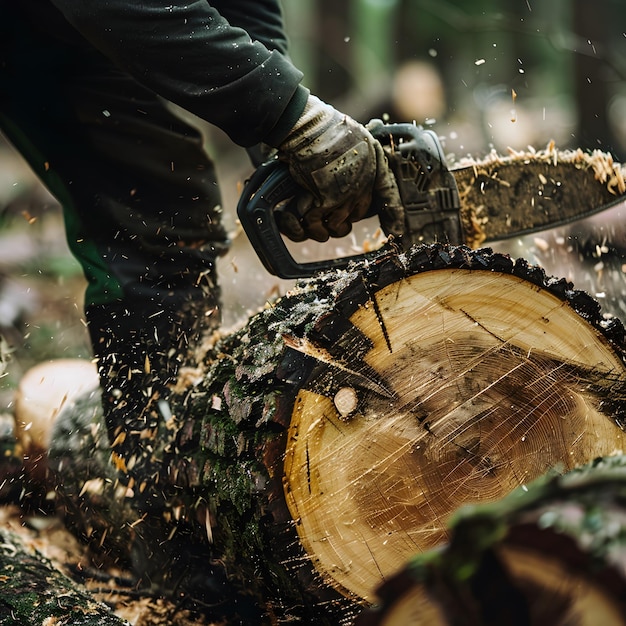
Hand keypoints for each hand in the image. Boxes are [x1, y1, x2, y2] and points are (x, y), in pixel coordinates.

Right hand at [277, 95, 402, 241]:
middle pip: (358, 214)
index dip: (394, 213)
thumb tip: (366, 145)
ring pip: (338, 222)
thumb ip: (362, 150)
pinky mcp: (326, 201)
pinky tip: (307, 225)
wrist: (311, 129)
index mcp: (374, 168)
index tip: (398, 227)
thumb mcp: (358, 135)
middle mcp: (363, 185)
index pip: (387, 194)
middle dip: (346, 219)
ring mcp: (345, 195)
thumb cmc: (329, 128)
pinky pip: (318, 222)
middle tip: (334, 218)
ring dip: (327, 227)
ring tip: (319, 228)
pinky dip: (311, 225)